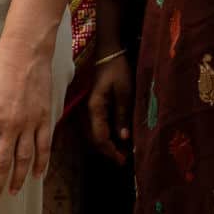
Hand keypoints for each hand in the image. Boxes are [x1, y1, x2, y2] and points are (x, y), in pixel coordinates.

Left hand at [0, 39, 57, 204]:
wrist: (24, 53)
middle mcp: (9, 125)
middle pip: (2, 164)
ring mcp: (29, 123)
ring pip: (23, 160)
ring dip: (16, 179)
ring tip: (11, 193)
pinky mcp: (44, 119)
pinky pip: (43, 147)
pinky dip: (41, 164)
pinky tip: (36, 176)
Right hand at [84, 49, 132, 165]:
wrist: (108, 52)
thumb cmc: (117, 69)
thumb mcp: (124, 91)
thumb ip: (122, 115)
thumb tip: (123, 138)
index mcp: (95, 108)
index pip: (99, 137)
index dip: (110, 151)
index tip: (123, 161)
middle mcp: (89, 111)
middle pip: (95, 139)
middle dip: (108, 151)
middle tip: (124, 160)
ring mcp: (90, 108)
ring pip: (95, 133)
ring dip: (107, 144)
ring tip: (122, 151)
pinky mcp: (94, 105)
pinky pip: (98, 125)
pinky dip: (106, 134)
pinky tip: (117, 136)